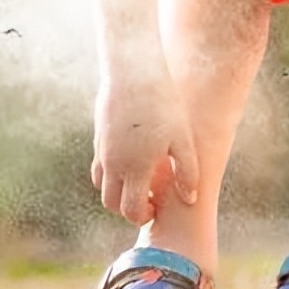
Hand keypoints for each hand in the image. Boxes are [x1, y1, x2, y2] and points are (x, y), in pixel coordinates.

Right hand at [92, 70, 199, 224]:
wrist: (134, 72)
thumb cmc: (164, 105)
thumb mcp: (182, 139)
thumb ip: (187, 172)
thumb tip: (190, 199)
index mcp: (134, 168)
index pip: (130, 209)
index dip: (143, 216)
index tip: (155, 206)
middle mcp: (113, 164)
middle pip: (110, 202)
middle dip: (127, 208)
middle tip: (148, 198)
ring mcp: (102, 150)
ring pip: (101, 184)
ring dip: (117, 190)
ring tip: (140, 178)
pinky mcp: (98, 137)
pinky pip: (99, 165)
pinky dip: (111, 172)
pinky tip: (131, 157)